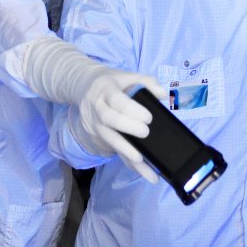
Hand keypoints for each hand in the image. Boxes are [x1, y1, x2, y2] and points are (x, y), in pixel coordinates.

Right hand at [18, 36, 159, 182]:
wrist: (84, 86)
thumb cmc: (112, 82)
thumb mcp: (127, 75)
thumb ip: (146, 82)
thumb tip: (162, 94)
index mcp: (106, 90)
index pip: (116, 100)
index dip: (131, 109)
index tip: (148, 117)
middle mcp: (98, 108)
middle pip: (109, 119)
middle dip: (127, 128)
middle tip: (145, 133)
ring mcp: (96, 124)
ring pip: (109, 138)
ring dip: (126, 152)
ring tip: (142, 162)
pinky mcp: (99, 136)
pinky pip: (114, 149)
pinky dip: (128, 161)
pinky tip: (142, 171)